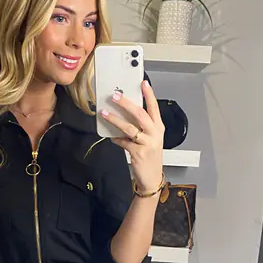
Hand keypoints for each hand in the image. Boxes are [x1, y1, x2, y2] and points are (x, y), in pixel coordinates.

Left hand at [101, 80, 164, 194]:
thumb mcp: (150, 140)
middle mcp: (154, 134)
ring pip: (129, 127)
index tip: (143, 83)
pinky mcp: (138, 153)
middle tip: (116, 96)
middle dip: (126, 103)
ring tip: (105, 114)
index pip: (154, 108)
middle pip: (140, 114)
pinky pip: (123, 142)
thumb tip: (125, 116)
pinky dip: (116, 139)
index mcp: (158, 128)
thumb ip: (141, 128)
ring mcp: (147, 143)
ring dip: (115, 119)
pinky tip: (111, 137)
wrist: (152, 179)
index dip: (149, 95)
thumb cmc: (149, 158)